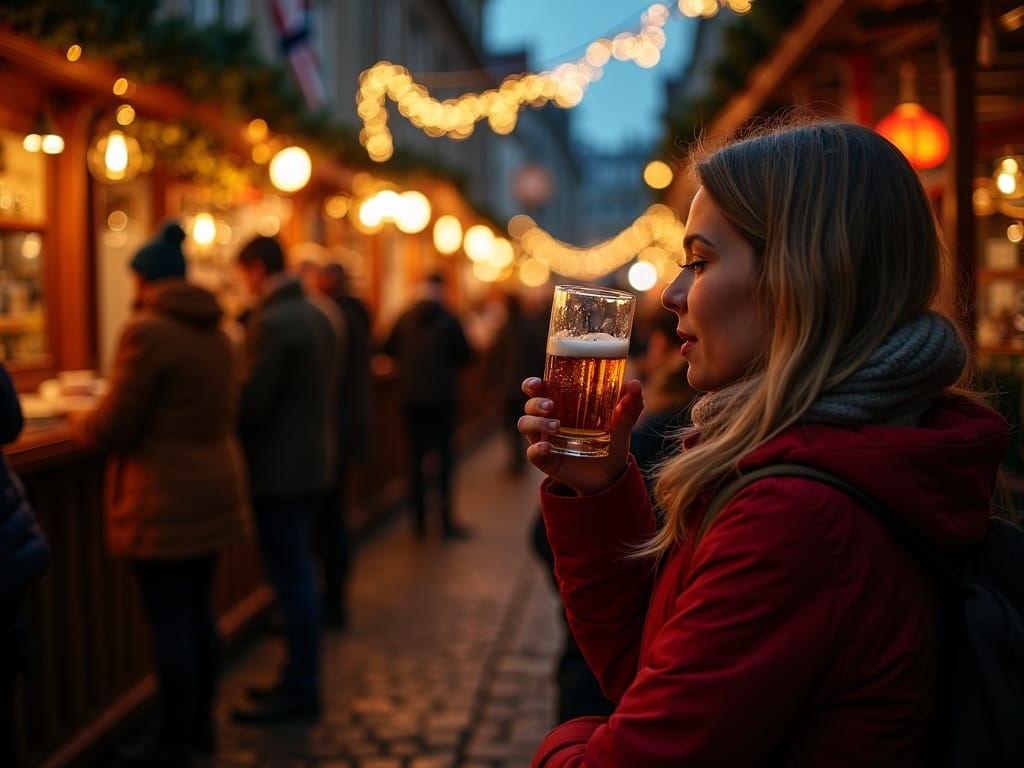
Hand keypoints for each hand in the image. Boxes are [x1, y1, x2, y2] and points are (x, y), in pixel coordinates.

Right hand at [518, 376, 643, 495]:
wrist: (611, 476)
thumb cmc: (612, 444)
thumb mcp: (622, 425)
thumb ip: (629, 406)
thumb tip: (635, 385)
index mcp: (563, 405)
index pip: (539, 389)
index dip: (532, 384)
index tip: (538, 383)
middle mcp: (549, 420)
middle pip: (529, 405)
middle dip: (535, 402)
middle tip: (550, 406)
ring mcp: (545, 439)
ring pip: (525, 425)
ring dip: (536, 422)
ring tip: (557, 426)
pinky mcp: (545, 459)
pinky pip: (532, 452)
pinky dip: (536, 448)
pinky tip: (548, 447)